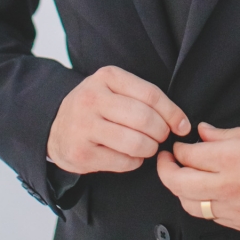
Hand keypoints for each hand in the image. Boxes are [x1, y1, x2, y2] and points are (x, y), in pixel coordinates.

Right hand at [47, 65, 189, 173]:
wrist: (56, 130)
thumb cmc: (96, 109)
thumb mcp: (115, 90)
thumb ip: (145, 99)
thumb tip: (182, 123)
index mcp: (106, 77)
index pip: (151, 95)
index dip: (172, 113)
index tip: (182, 126)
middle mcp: (92, 98)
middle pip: (144, 119)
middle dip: (161, 133)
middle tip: (160, 137)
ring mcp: (84, 126)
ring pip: (135, 142)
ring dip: (149, 149)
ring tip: (147, 147)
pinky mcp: (81, 153)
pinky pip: (123, 162)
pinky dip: (134, 162)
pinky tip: (130, 156)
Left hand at [157, 120, 239, 233]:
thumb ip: (223, 134)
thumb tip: (201, 132)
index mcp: (230, 158)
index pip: (187, 156)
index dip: (178, 149)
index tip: (177, 145)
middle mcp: (228, 187)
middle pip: (179, 185)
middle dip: (166, 171)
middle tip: (166, 161)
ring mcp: (235, 210)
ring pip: (192, 206)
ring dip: (183, 191)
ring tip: (184, 178)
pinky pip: (213, 218)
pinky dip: (204, 205)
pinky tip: (209, 193)